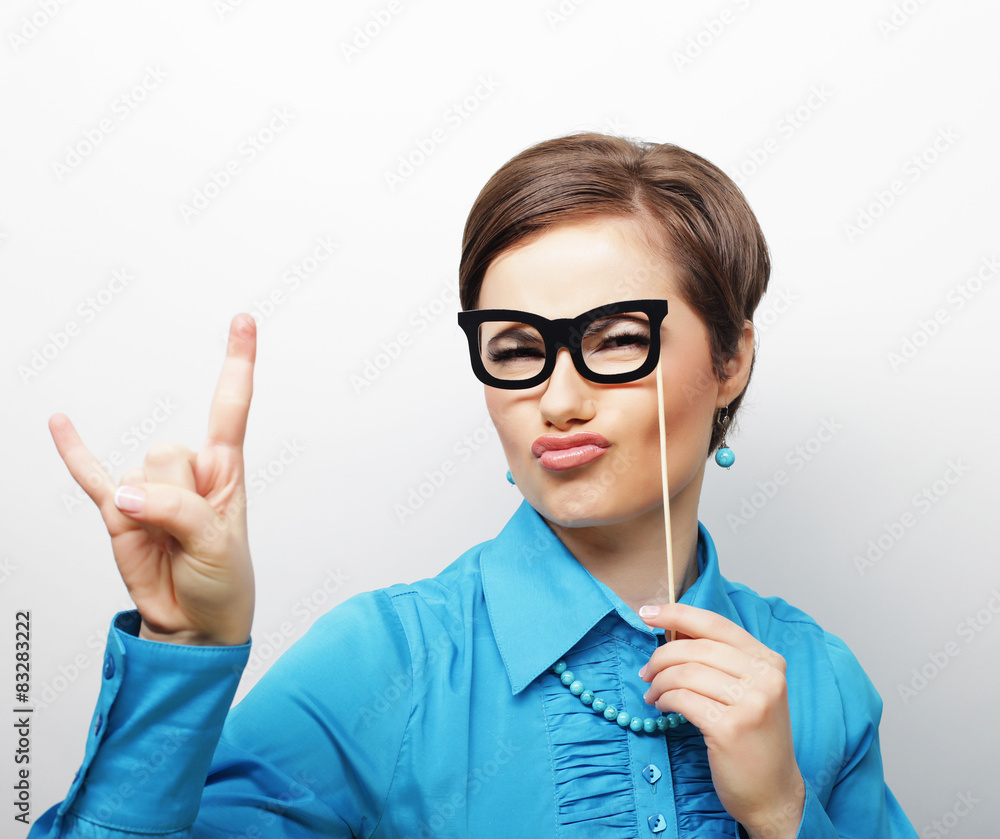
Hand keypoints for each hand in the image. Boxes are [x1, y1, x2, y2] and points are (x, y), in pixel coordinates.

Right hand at [49, 314, 256, 645]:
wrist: (195, 624)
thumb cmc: (223, 581)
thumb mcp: (219, 545)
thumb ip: (177, 512)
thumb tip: (124, 496)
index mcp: (225, 470)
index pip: (230, 406)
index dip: (238, 362)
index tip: (244, 319)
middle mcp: (186, 471)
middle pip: (168, 450)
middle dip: (177, 493)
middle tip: (189, 532)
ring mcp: (149, 489)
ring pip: (136, 473)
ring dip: (150, 511)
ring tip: (168, 542)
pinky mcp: (118, 512)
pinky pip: (90, 475)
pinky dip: (75, 452)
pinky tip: (60, 424)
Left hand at [638, 603, 804, 838]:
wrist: (774, 792)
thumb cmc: (754, 739)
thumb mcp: (749, 691)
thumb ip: (720, 660)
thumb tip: (674, 631)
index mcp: (769, 661)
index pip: (716, 624)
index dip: (677, 614)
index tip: (648, 613)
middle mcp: (765, 678)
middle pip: (696, 647)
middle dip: (661, 656)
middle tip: (646, 671)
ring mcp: (750, 703)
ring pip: (686, 672)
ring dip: (659, 681)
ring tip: (653, 694)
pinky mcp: (730, 728)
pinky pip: (682, 699)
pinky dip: (664, 699)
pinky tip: (662, 707)